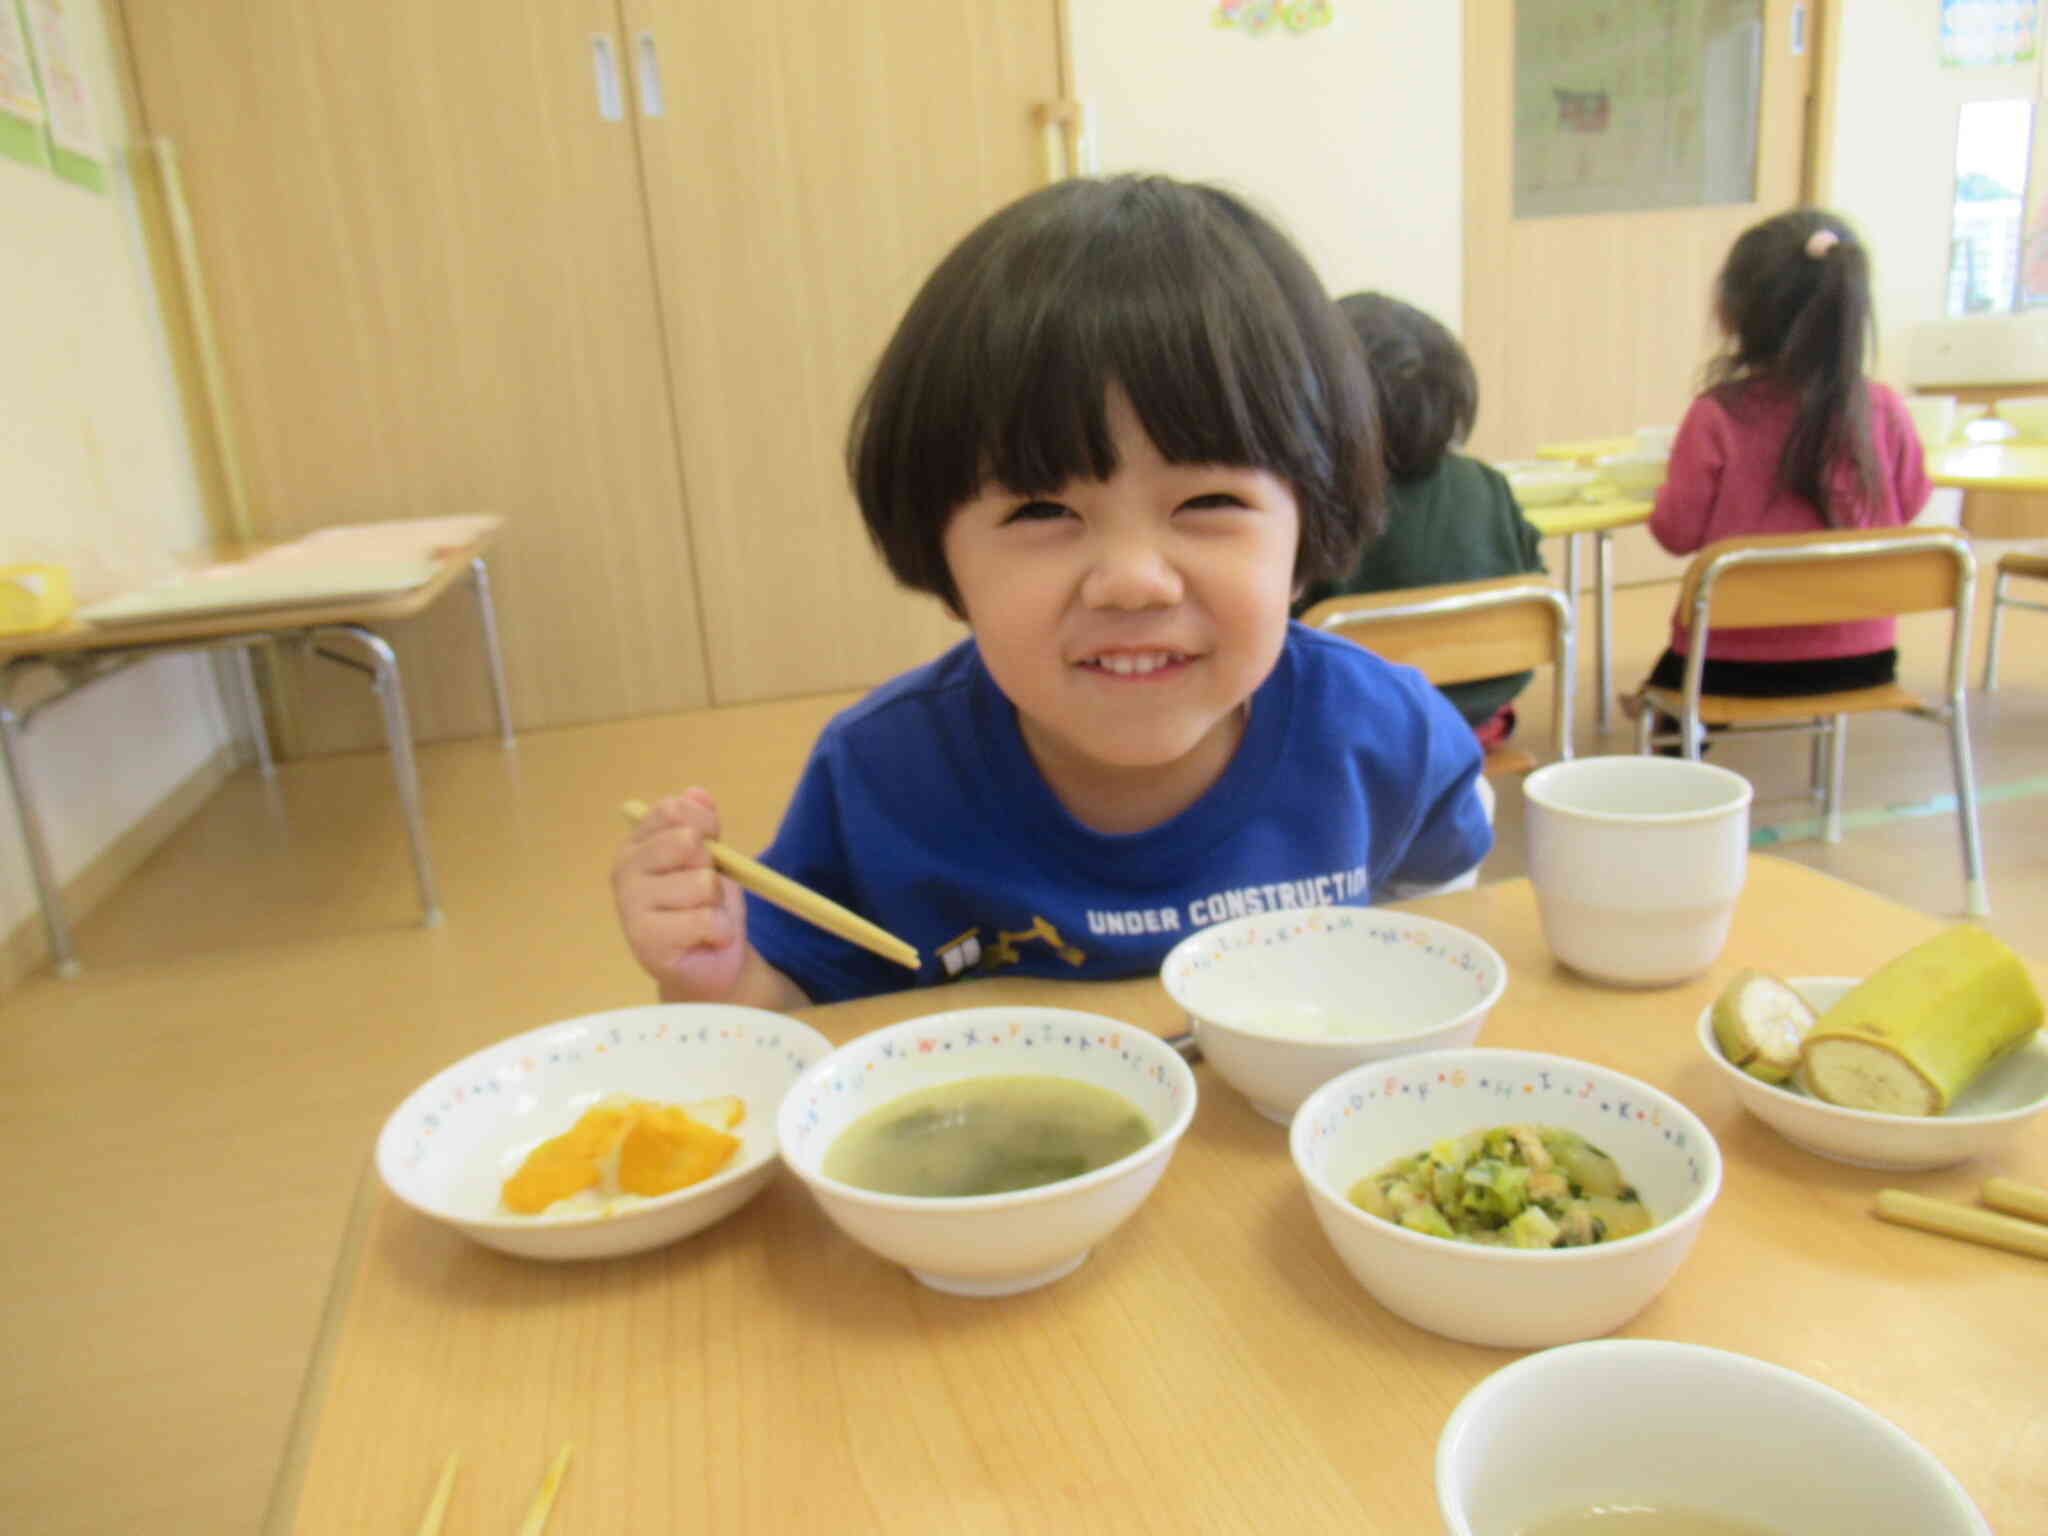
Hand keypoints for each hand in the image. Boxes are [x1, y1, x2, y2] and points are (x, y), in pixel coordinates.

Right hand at [612, 788, 749, 1000]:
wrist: (710, 964)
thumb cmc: (708, 907)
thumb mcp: (714, 858)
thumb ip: (704, 825)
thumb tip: (695, 793)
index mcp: (637, 844)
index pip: (673, 810)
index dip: (705, 824)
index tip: (711, 845)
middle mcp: (624, 870)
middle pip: (688, 842)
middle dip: (712, 868)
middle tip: (705, 894)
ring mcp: (630, 906)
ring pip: (701, 883)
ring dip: (717, 905)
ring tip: (705, 919)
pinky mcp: (645, 941)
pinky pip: (705, 920)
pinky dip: (720, 931)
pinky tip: (706, 940)